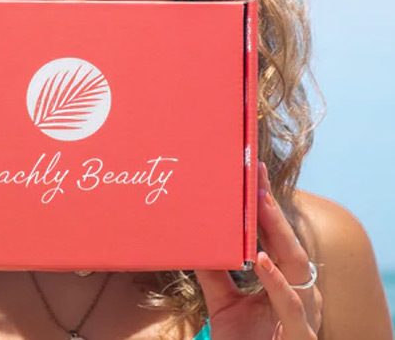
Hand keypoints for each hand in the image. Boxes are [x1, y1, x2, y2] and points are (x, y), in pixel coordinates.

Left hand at [194, 161, 322, 338]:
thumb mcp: (224, 302)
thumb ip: (215, 274)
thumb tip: (197, 244)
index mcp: (286, 281)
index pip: (276, 238)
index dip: (266, 208)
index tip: (252, 177)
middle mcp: (300, 291)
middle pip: (287, 242)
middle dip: (272, 208)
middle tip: (255, 177)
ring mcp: (304, 311)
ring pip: (295, 264)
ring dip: (277, 232)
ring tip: (260, 204)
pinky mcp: (302, 333)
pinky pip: (289, 302)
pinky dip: (275, 280)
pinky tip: (259, 259)